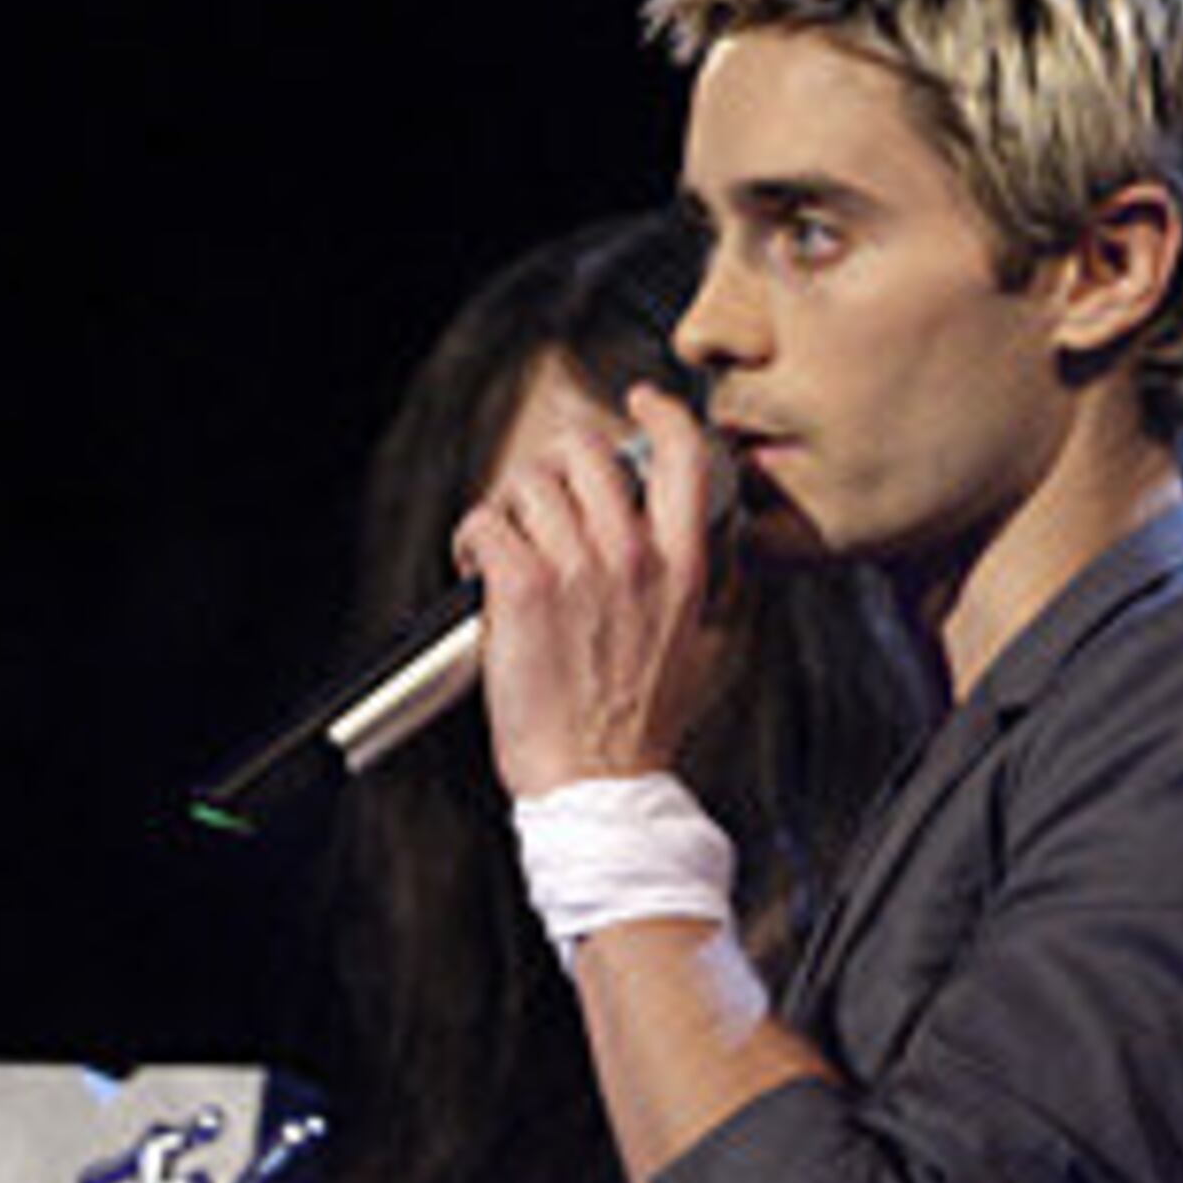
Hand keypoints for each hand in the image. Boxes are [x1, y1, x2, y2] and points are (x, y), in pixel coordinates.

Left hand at [458, 381, 732, 797]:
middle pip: (588, 453)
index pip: (683, 454)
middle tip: (543, 504)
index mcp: (683, 564)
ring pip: (530, 483)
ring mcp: (577, 567)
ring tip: (506, 545)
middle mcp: (633, 554)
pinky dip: (472, 538)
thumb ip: (707, 585)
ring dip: (509, 508)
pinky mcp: (523, 588)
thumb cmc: (638, 728)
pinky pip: (486, 523)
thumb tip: (710, 543)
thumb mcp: (704, 646)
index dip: (661, 412)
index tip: (641, 402)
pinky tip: (477, 567)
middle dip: (556, 469)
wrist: (597, 781)